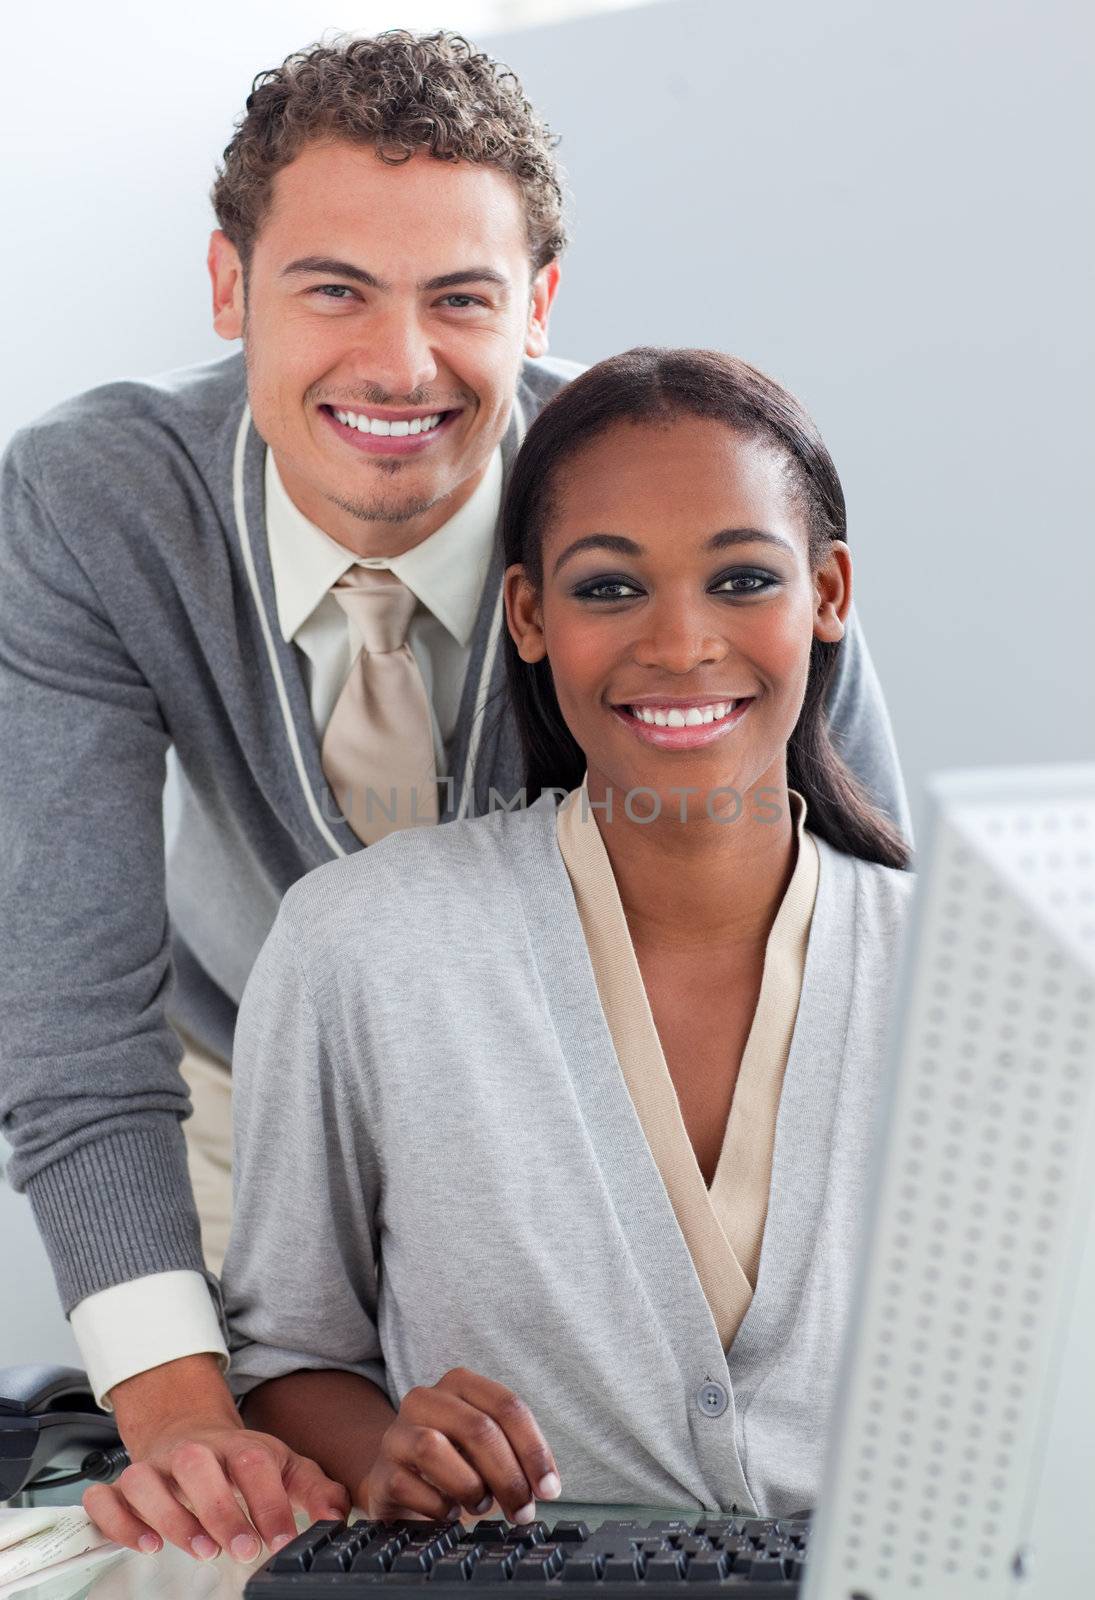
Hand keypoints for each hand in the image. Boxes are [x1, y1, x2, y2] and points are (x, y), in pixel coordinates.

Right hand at [83, 1421, 348, 1561]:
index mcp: (236, 1446)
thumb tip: (337, 1516)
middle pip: (197, 1465)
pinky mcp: (122, 1486)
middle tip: (241, 1549)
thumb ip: (313, 1490)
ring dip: (169, 1515)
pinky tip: (144, 1543)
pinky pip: (105, 1498)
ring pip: (146, 1480)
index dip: (269, 1503)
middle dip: (219, 1509)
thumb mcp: (283, 1468)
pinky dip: (118, 1520)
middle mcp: (192, 1452)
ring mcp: (153, 1467)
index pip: (254, 1463)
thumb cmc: (240, 1461)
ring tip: (199, 1549)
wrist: (191, 1432)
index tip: (281, 1540)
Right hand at [365, 1368, 560, 1524]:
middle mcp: (425, 1399)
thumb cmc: (455, 1465)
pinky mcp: (380, 1473)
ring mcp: (397, 1433)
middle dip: (509, 1476)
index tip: (550, 1489)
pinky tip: (449, 1513)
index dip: (534, 1450)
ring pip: (434, 1449)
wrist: (400, 1484)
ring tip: (480, 1505)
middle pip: (477, 1428)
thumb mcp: (486, 1450)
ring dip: (469, 1486)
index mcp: (460, 1384)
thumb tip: (545, 1487)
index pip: (507, 1406)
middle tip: (523, 1510)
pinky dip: (438, 1507)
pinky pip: (409, 1486)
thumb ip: (514, 1455)